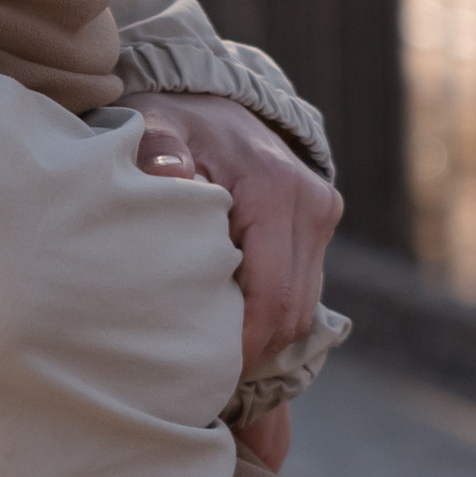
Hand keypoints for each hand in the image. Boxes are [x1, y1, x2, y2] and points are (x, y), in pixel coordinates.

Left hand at [130, 91, 341, 384]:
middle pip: (291, 313)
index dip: (240, 347)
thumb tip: (167, 173)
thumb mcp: (153, 127)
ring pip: (303, 310)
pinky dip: (269, 317)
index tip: (198, 372)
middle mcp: (311, 205)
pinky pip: (302, 293)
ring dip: (262, 339)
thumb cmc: (174, 121)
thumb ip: (156, 150)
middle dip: (250, 353)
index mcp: (275, 190)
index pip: (270, 297)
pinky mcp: (320, 227)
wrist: (215, 99)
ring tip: (209, 356)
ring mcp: (321, 217)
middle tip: (196, 377)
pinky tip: (228, 326)